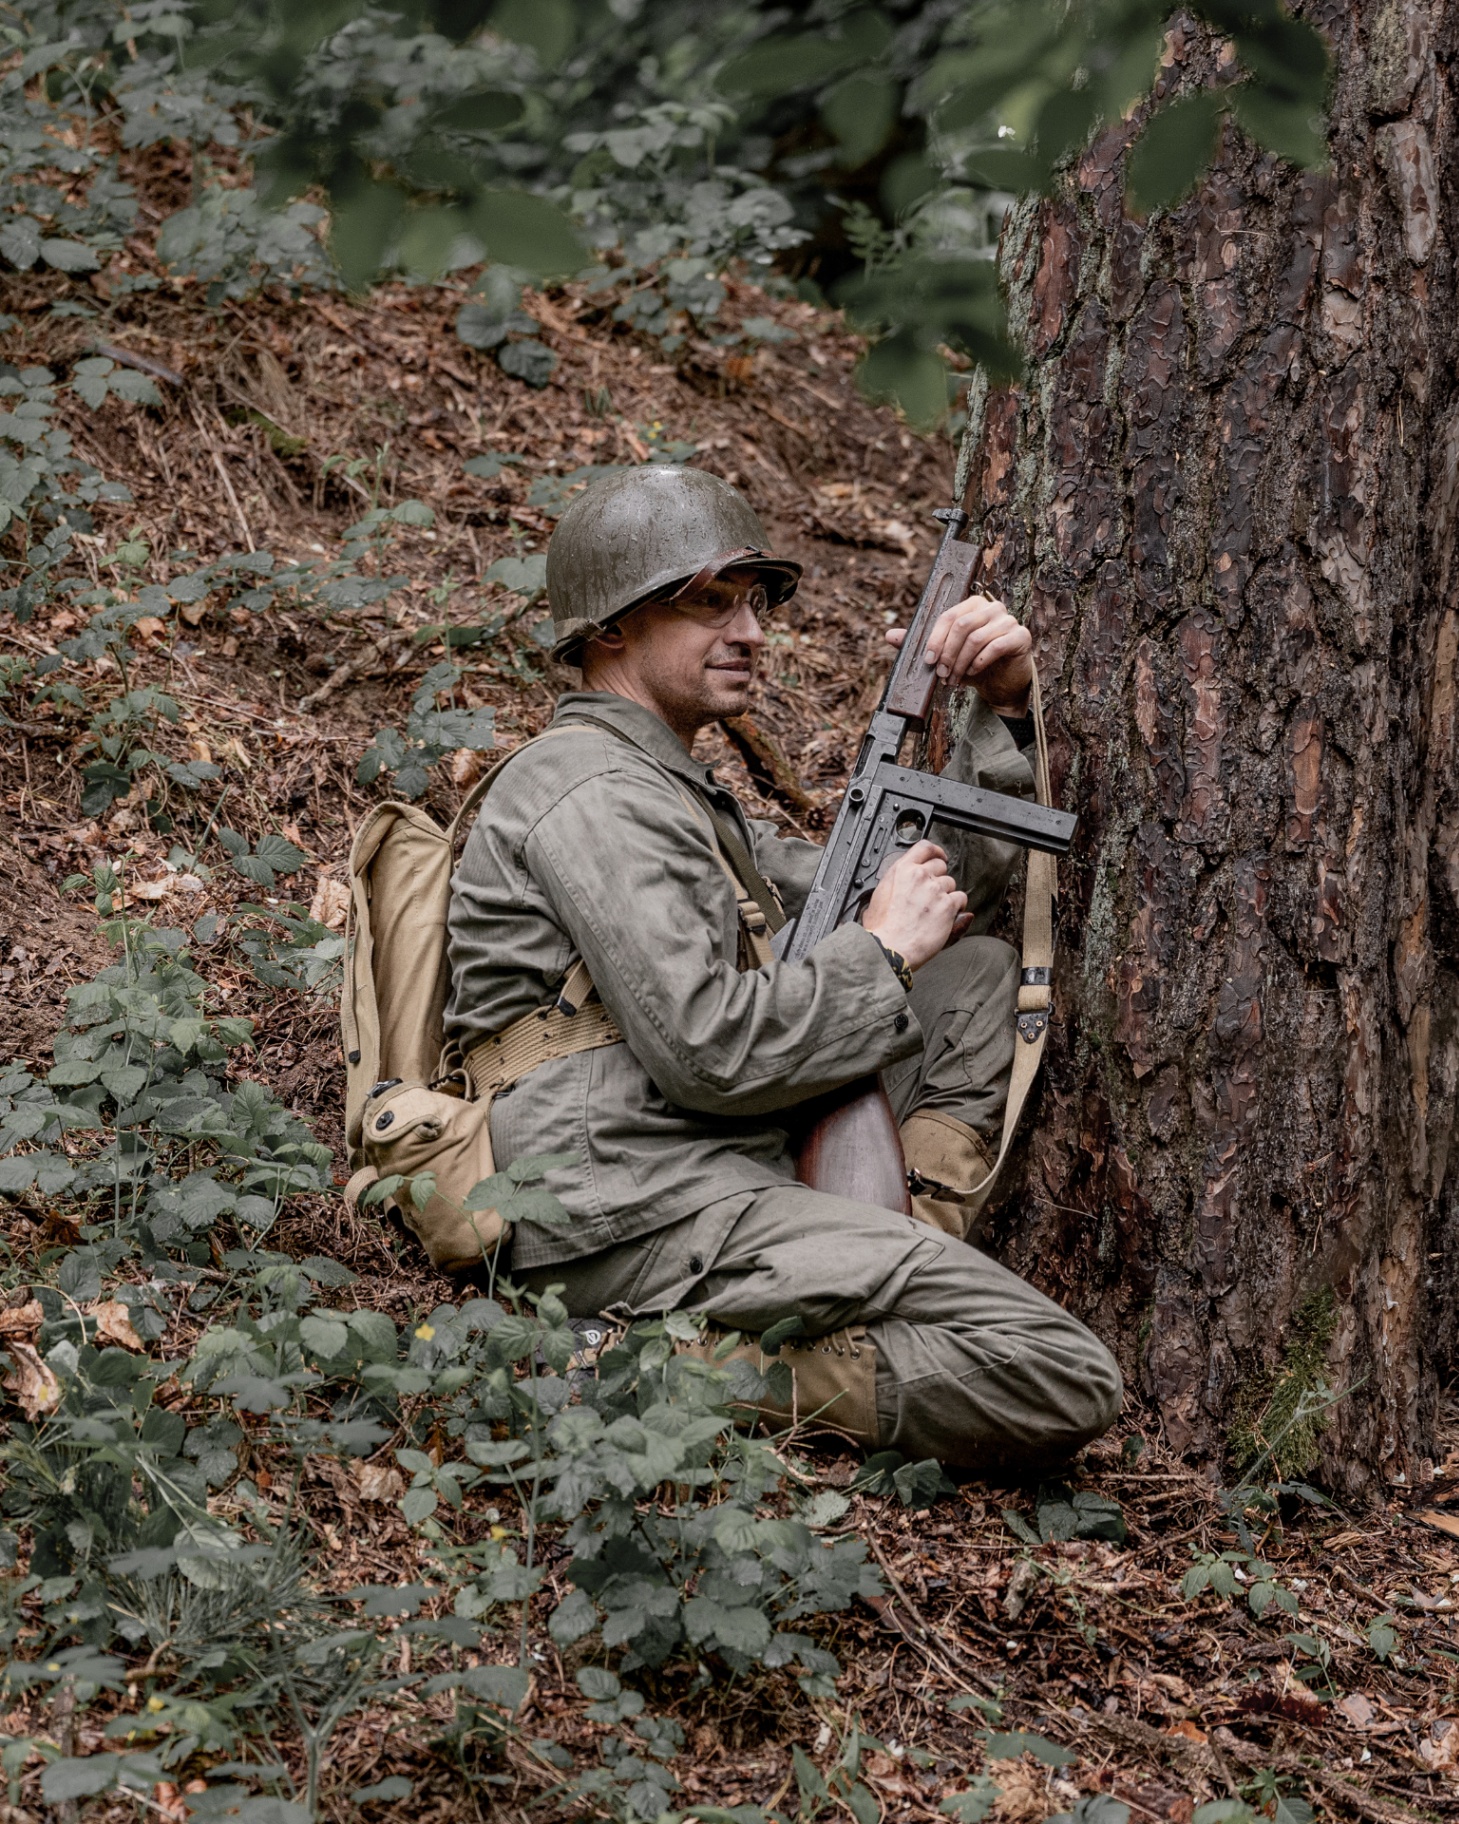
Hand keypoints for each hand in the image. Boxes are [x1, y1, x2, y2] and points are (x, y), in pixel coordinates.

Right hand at [862, 839, 969, 971]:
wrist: (890, 948)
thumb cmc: (882, 927)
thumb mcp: (878, 895)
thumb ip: (894, 881)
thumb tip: (901, 879)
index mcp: (902, 870)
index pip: (925, 847)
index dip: (935, 851)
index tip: (939, 857)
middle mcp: (920, 876)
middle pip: (940, 866)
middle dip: (938, 878)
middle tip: (931, 894)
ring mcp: (935, 890)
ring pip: (951, 883)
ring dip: (946, 894)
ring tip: (934, 910)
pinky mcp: (947, 905)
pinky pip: (960, 898)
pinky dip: (957, 906)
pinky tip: (946, 916)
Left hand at [886, 592, 1032, 714]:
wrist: (1001, 684)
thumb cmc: (973, 665)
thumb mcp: (946, 655)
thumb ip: (923, 643)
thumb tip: (890, 635)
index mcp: (972, 605)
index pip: (949, 616)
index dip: (935, 638)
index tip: (928, 660)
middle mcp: (992, 607)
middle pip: (962, 625)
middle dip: (947, 653)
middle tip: (941, 674)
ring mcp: (1009, 620)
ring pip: (976, 638)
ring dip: (961, 663)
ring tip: (954, 679)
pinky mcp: (1021, 636)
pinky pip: (996, 646)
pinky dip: (979, 662)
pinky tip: (973, 673)